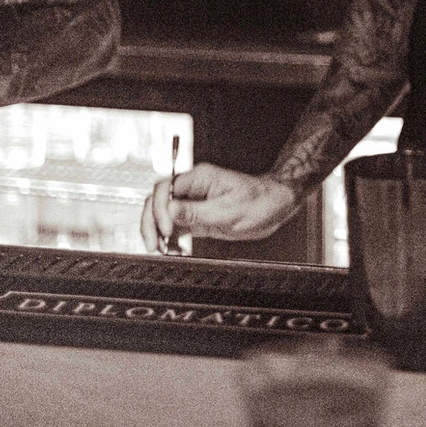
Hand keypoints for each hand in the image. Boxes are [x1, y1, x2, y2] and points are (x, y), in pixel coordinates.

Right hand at [140, 164, 301, 251]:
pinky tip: (169, 248)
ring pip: (162, 214)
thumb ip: (196, 211)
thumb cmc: (259, 201)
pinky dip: (168, 237)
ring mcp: (193, 203)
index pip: (166, 188)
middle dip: (150, 221)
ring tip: (158, 248)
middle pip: (158, 200)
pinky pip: (174, 225)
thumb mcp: (228, 210)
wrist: (275, 206)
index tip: (167, 229)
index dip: (160, 209)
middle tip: (153, 243)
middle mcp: (193, 188)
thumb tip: (169, 210)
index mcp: (199, 178)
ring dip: (156, 230)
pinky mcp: (197, 217)